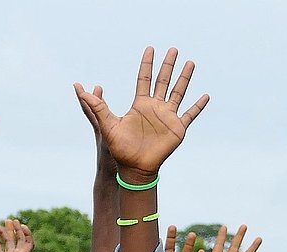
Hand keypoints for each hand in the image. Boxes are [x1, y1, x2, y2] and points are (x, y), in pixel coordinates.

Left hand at [75, 47, 208, 180]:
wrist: (134, 168)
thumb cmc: (120, 149)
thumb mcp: (107, 125)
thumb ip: (97, 107)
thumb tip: (80, 91)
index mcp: (140, 104)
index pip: (144, 78)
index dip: (147, 64)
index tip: (150, 49)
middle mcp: (155, 107)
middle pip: (163, 81)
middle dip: (168, 65)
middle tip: (173, 49)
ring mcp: (167, 117)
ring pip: (178, 92)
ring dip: (185, 78)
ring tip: (191, 63)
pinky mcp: (177, 128)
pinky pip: (190, 114)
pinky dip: (198, 106)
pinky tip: (206, 95)